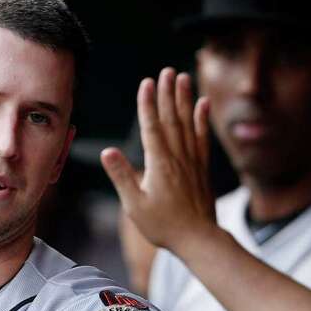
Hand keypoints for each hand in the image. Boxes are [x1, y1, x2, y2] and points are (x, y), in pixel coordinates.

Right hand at [101, 68, 217, 253]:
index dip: (148, 104)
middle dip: (168, 93)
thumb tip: (107, 151)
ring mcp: (192, 161)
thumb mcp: (135, 205)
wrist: (198, 239)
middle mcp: (177, 157)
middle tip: (166, 71)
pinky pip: (201, 137)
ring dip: (185, 99)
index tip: (147, 83)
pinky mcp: (201, 168)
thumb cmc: (163, 225)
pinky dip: (202, 119)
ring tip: (183, 77)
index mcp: (159, 164)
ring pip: (187, 123)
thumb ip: (121, 176)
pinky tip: (203, 104)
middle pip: (171, 119)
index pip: (151, 127)